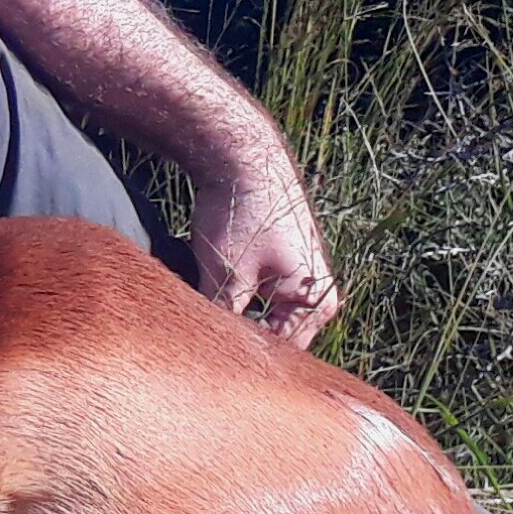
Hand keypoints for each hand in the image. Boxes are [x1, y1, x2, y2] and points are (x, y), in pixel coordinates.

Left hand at [190, 169, 341, 346]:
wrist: (242, 157)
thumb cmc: (242, 215)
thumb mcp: (227, 275)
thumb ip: (223, 316)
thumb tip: (204, 347)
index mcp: (315, 304)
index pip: (278, 351)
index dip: (241, 356)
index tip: (206, 354)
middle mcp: (313, 294)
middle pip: (268, 332)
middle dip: (234, 331)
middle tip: (197, 334)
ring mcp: (296, 277)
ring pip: (256, 310)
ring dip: (228, 309)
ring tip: (197, 304)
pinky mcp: (277, 261)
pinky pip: (253, 289)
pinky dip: (229, 288)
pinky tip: (202, 281)